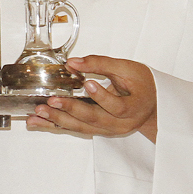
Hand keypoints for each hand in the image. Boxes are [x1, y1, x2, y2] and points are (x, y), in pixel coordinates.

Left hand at [28, 55, 157, 141]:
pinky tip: (39, 123)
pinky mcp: (98, 131)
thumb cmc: (143, 85)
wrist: (153, 105)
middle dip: (71, 110)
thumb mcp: (127, 68)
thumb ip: (100, 64)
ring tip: (39, 113)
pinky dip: (56, 125)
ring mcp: (109, 130)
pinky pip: (76, 129)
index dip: (102, 97)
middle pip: (95, 120)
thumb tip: (73, 62)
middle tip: (53, 100)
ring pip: (82, 128)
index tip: (88, 83)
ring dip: (58, 120)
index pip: (117, 106)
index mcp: (133, 108)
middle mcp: (121, 124)